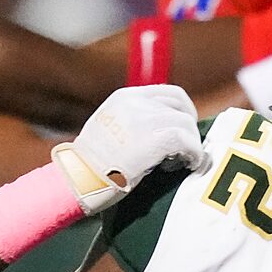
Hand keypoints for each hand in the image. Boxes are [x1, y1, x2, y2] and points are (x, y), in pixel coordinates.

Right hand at [51, 84, 206, 215]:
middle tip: (188, 148)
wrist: (78, 178)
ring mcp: (145, 120)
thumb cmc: (90, 165)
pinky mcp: (154, 139)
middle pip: (180, 106)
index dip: (184, 111)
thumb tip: (162, 131)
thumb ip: (133, 122)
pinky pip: (187, 141)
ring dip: (192, 144)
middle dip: (189, 127)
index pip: (168, 93)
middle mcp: (136, 103)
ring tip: (185, 160)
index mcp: (124, 97)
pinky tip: (190, 165)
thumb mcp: (109, 129)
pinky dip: (194, 154)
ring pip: (186, 123)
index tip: (185, 129)